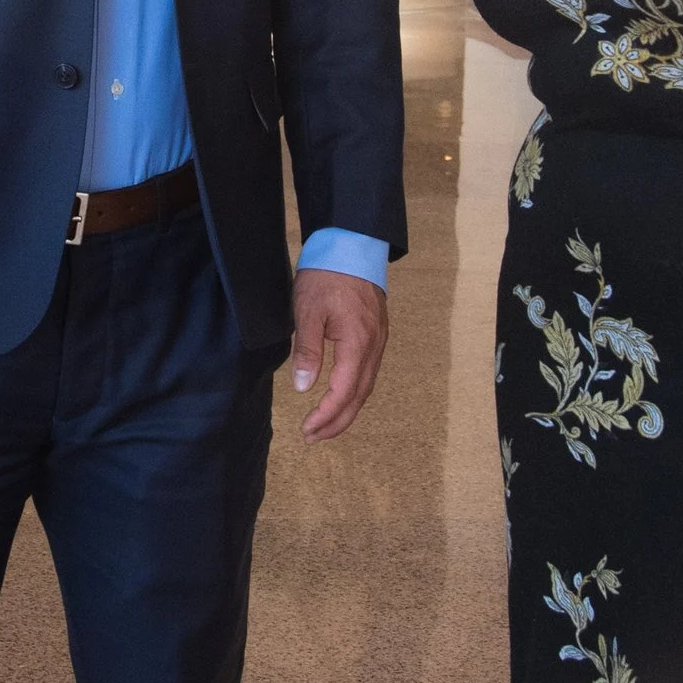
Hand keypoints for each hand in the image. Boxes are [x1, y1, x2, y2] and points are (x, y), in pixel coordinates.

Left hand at [289, 267, 387, 441]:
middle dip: (337, 422)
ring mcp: (379, 341)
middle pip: (359, 397)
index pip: (343, 392)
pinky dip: (354, 394)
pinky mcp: (377, 335)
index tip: (307, 429)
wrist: (352, 244)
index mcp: (358, 342)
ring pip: (366, 387)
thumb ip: (307, 351)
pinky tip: (341, 399)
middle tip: (313, 438)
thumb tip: (302, 387)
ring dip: (346, 411)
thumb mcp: (308, 311)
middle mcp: (374, 346)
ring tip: (324, 427)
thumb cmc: (327, 274)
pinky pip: (369, 374)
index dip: (326, 415)